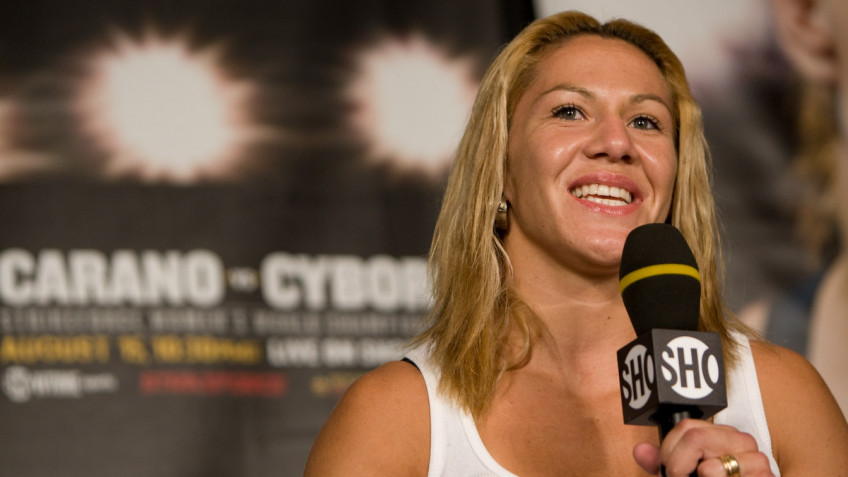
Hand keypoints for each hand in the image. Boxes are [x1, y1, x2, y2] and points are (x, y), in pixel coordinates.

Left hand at [632, 419, 774, 475]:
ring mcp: (757, 460)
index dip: (669, 452)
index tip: (670, 470)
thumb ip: (662, 463)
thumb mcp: (681, 475)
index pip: (686, 427)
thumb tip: (640, 451)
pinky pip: (720, 476)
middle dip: (677, 466)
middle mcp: (741, 441)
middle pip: (694, 437)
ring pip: (709, 465)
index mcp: (721, 435)